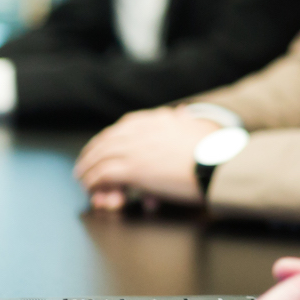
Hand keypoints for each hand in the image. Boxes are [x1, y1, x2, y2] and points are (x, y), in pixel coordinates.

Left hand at [73, 107, 221, 208]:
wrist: (217, 163)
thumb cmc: (214, 149)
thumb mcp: (199, 126)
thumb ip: (185, 119)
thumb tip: (181, 112)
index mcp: (157, 120)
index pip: (124, 125)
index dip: (110, 137)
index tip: (103, 144)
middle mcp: (141, 132)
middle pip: (107, 140)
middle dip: (92, 153)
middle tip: (84, 164)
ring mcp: (134, 150)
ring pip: (100, 157)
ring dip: (88, 169)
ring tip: (82, 178)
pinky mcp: (132, 169)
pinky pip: (102, 174)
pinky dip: (93, 181)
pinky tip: (89, 187)